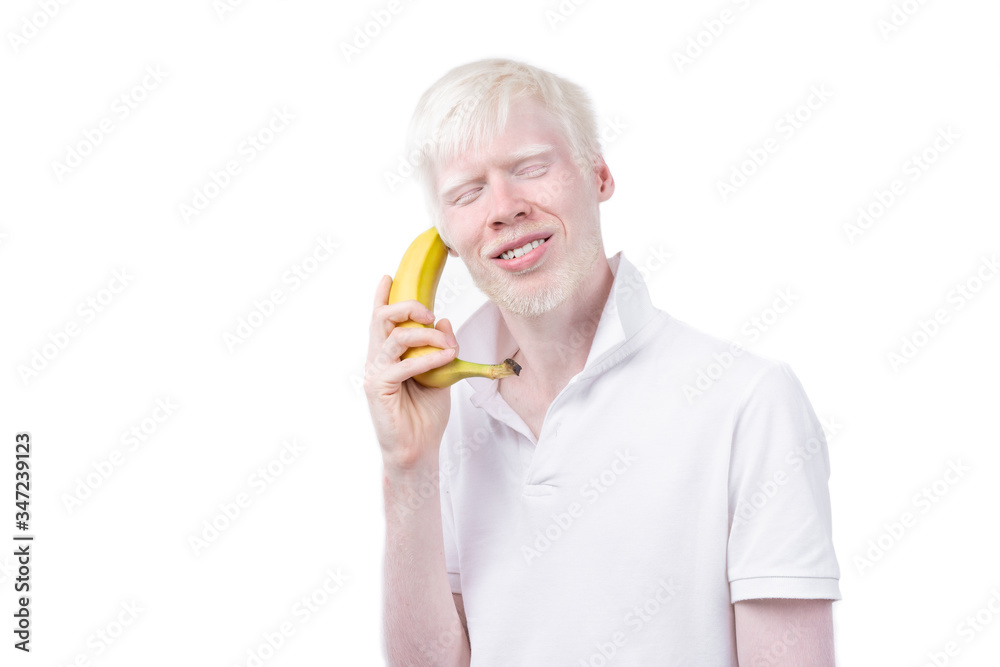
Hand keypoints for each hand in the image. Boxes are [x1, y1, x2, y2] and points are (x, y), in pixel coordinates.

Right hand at [364, 274, 458, 472]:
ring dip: (426, 335)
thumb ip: (441, 347)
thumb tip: (444, 321)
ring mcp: (376, 372)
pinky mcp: (379, 388)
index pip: (380, 318)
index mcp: (387, 353)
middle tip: (430, 313)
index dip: (381, 296)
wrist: (418, 448)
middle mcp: (377, 358)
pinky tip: (445, 358)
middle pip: (382, 318)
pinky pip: (402, 364)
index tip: (388, 276)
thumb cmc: (425, 414)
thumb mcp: (440, 374)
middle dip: (407, 306)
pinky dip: (427, 358)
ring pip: (395, 336)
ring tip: (447, 343)